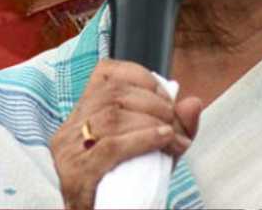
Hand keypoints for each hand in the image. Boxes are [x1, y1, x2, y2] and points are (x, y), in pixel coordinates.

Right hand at [49, 60, 202, 209]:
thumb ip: (173, 128)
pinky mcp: (77, 174)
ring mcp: (69, 151)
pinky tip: (163, 141)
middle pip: (112, 94)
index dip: (139, 76)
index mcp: (81, 115)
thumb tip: (192, 102)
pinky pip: (112, 146)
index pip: (104, 73)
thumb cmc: (124, 189)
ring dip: (152, 122)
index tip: (165, 96)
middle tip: (175, 123)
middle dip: (153, 103)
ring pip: (112, 117)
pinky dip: (143, 139)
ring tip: (173, 137)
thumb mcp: (152, 152)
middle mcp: (69, 129)